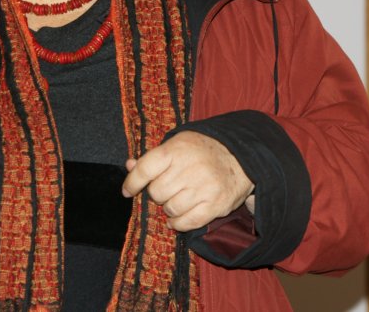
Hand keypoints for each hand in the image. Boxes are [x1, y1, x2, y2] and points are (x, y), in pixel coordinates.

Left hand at [121, 131, 253, 231]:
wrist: (241, 158)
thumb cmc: (203, 151)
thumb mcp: (178, 145)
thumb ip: (154, 157)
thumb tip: (129, 165)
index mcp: (177, 149)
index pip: (145, 169)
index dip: (133, 182)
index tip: (128, 191)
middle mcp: (190, 168)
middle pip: (156, 192)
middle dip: (158, 194)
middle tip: (168, 188)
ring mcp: (204, 188)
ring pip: (170, 209)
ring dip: (170, 208)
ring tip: (178, 199)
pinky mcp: (216, 205)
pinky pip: (186, 223)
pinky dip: (178, 223)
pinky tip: (179, 217)